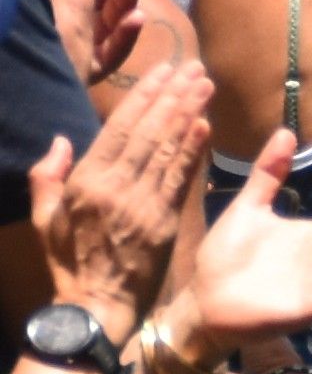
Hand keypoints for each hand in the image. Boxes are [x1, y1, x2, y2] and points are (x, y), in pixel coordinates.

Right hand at [32, 63, 208, 336]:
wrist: (96, 305)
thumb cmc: (68, 261)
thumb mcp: (45, 218)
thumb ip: (48, 176)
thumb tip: (62, 139)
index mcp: (85, 182)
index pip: (118, 129)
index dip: (143, 98)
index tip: (161, 73)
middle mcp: (114, 188)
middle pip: (148, 132)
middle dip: (172, 96)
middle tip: (192, 68)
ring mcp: (142, 204)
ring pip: (168, 150)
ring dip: (189, 113)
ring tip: (204, 85)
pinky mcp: (164, 222)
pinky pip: (180, 179)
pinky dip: (194, 150)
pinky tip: (205, 125)